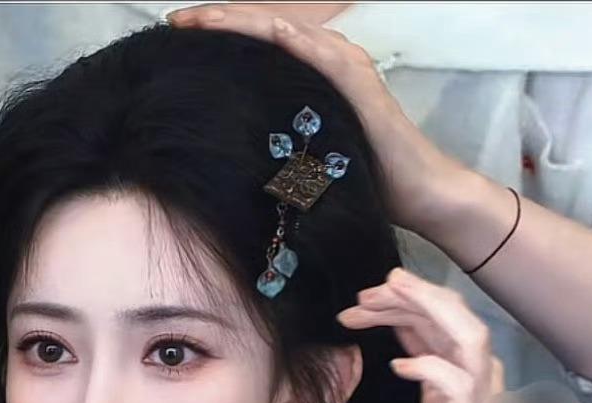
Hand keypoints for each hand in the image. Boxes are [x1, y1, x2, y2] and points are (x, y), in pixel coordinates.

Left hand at [168, 3, 468, 232]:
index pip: (258, 47)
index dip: (218, 37)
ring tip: (203, 18)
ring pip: (288, 34)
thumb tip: (230, 150)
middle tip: (174, 20)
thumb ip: (276, 143)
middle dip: (219, 22)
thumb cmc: (364, 182)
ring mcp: (348, 70)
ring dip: (245, 22)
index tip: (175, 37)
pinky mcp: (363, 88)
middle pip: (265, 31)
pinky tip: (272, 32)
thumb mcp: (304, 160)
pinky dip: (298, 43)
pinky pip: (326, 58)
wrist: (417, 195)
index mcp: (312, 76)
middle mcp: (329, 63)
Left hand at [337, 268, 520, 402]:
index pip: (442, 316)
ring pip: (466, 336)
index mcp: (465, 367)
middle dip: (410, 295)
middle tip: (363, 294)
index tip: (364, 297)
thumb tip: (395, 320)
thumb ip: (420, 359)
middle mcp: (480, 375)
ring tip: (380, 303)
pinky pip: (457, 385)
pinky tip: (398, 366)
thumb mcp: (429, 399)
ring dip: (424, 312)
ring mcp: (481, 399)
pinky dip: (428, 368)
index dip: (405, 298)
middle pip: (455, 315)